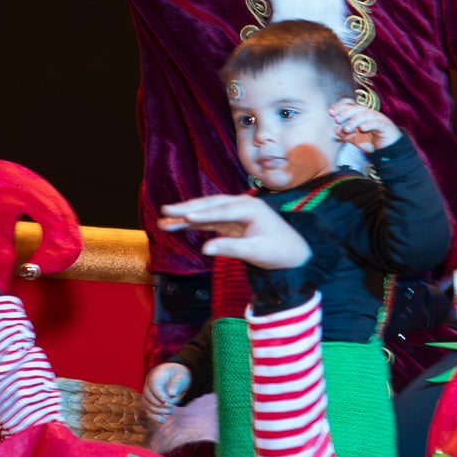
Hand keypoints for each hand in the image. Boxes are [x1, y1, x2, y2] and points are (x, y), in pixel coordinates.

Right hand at [142, 363, 191, 418]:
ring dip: (159, 411)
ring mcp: (147, 393)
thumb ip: (177, 384)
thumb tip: (171, 393)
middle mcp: (148, 383)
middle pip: (148, 396)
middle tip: (171, 408)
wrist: (177, 378)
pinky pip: (148, 410)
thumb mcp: (182, 377)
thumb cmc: (179, 377)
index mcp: (156, 374)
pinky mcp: (149, 402)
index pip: (153, 385)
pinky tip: (163, 420)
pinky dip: (154, 417)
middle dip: (160, 405)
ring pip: (147, 405)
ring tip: (171, 412)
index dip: (160, 396)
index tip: (169, 403)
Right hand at [159, 195, 312, 269]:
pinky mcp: (232, 221)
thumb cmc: (278, 251)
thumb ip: (231, 248)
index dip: (202, 214)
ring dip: (186, 215)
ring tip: (164, 219)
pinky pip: (210, 219)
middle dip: (187, 208)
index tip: (184, 217)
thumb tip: (205, 249)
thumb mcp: (256, 252)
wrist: (293, 252)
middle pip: (211, 204)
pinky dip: (194, 222)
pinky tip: (177, 224)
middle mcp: (243, 204)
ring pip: (208, 210)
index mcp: (251, 208)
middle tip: (165, 210)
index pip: (222, 210)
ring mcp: (236, 211)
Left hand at [330, 101, 400, 152]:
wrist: (389, 150)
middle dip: (345, 112)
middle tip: (336, 119)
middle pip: (357, 108)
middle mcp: (369, 114)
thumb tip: (334, 129)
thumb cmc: (372, 142)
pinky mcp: (385, 125)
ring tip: (347, 128)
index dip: (340, 106)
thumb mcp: (355, 139)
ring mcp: (378, 118)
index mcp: (361, 114)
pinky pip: (377, 122)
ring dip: (354, 120)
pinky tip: (362, 128)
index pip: (351, 105)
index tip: (330, 112)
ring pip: (365, 114)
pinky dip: (369, 124)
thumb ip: (345, 134)